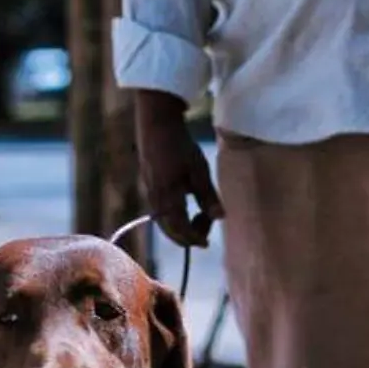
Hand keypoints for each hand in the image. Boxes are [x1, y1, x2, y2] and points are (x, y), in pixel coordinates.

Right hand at [133, 90, 223, 247]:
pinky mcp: (149, 187)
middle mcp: (155, 200)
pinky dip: (173, 217)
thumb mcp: (199, 170)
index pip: (180, 230)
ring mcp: (150, 194)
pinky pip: (160, 212)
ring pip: (163, 222)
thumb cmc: (180, 145)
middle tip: (204, 231)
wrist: (156, 124)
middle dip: (187, 236)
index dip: (193, 239)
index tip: (206, 243)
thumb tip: (220, 218)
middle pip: (169, 231)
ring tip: (198, 218)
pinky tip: (186, 206)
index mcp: (168, 198)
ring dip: (180, 227)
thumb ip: (208, 196)